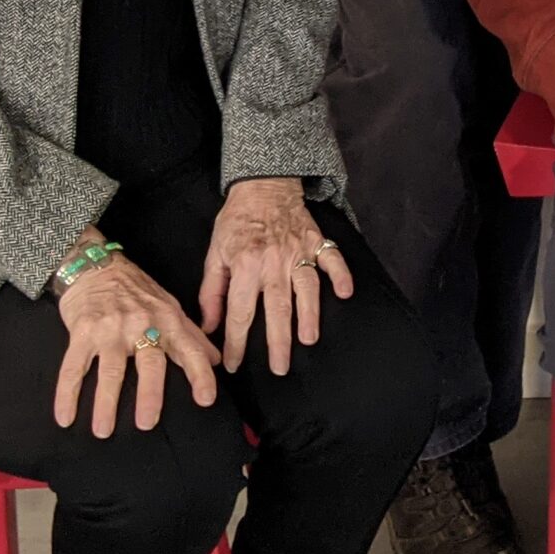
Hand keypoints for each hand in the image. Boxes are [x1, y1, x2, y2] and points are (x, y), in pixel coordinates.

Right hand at [55, 242, 219, 437]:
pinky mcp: (82, 332)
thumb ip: (191, 335)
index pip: (189, 349)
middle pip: (150, 363)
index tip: (206, 400)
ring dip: (106, 403)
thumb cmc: (137, 290)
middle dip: (150, 395)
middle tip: (148, 424)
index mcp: (167, 319)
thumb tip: (216, 361)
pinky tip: (64, 417)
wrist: (96, 266)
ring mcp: (110, 328)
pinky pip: (73, 367)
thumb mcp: (169, 306)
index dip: (200, 374)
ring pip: (110, 371)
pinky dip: (67, 394)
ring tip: (103, 430)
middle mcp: (141, 323)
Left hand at [197, 177, 352, 376]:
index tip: (234, 365)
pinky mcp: (317, 241)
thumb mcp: (215, 254)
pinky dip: (341, 276)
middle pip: (276, 308)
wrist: (264, 185)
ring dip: (309, 315)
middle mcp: (272, 261)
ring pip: (306, 288)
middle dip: (277, 341)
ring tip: (309, 340)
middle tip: (279, 368)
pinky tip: (346, 293)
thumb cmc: (236, 222)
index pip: (239, 312)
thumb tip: (208, 327)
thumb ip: (211, 292)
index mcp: (244, 265)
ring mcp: (298, 251)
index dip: (235, 342)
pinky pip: (332, 260)